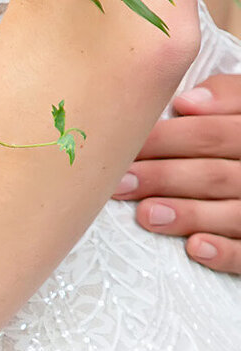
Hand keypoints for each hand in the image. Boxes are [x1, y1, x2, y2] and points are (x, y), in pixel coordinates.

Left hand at [113, 75, 240, 273]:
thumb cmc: (237, 143)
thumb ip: (225, 99)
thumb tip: (185, 102)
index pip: (214, 133)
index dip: (169, 138)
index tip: (128, 144)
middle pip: (215, 174)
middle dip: (164, 177)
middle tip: (122, 183)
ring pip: (230, 213)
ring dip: (187, 214)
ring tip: (145, 214)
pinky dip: (223, 252)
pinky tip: (195, 248)